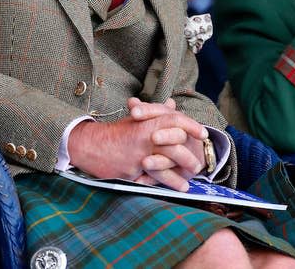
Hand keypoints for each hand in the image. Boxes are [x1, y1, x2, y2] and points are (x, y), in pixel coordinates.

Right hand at [68, 98, 207, 190]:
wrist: (90, 144)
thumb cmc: (116, 132)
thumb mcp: (137, 119)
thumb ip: (156, 113)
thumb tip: (172, 104)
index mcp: (147, 122)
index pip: (175, 120)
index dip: (191, 126)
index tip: (204, 133)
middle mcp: (145, 138)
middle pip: (174, 146)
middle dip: (188, 157)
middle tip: (199, 165)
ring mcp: (138, 155)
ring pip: (164, 166)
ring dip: (178, 176)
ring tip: (188, 184)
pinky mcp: (130, 170)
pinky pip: (150, 179)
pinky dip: (162, 185)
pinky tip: (172, 190)